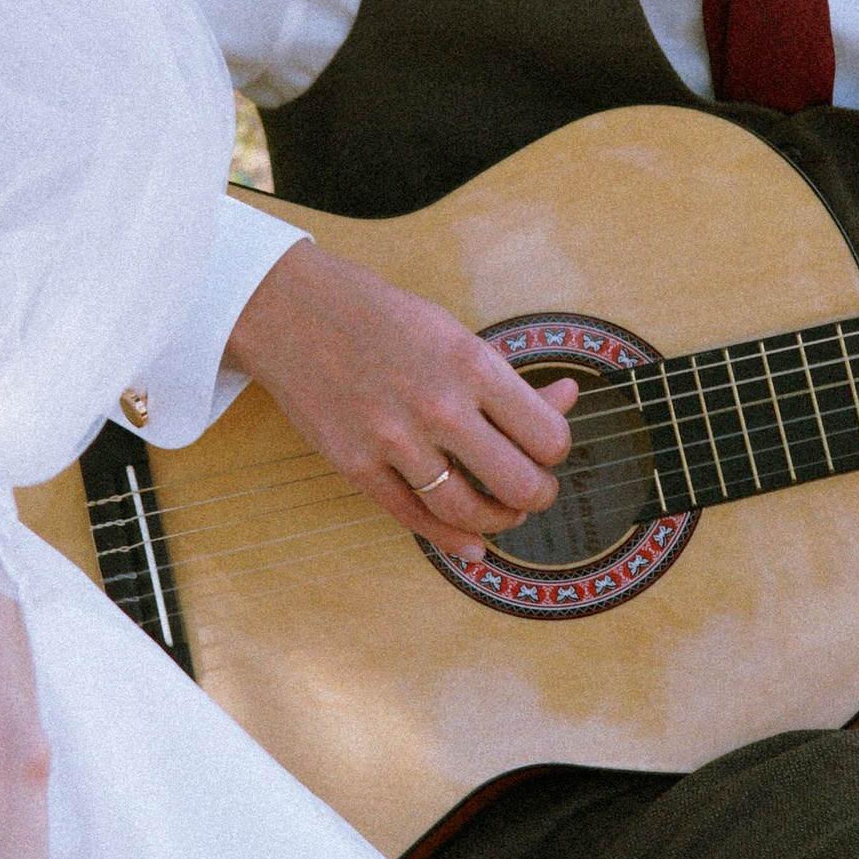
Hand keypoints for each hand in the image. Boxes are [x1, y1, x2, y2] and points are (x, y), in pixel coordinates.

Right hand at [224, 235, 576, 551]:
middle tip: (533, 490)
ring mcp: (394, 441)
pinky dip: (451, 541)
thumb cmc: (379, 318)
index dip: (555, 452)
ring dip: (498, 521)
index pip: (548, 437)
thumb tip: (568, 399)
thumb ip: (509, 378)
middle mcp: (437, 405)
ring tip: (502, 512)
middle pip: (519, 484)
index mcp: (471, 363)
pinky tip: (469, 545)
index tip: (544, 449)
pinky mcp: (357, 467)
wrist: (290, 312)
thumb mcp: (454, 334)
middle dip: (537, 496)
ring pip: (470, 512)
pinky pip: (415, 520)